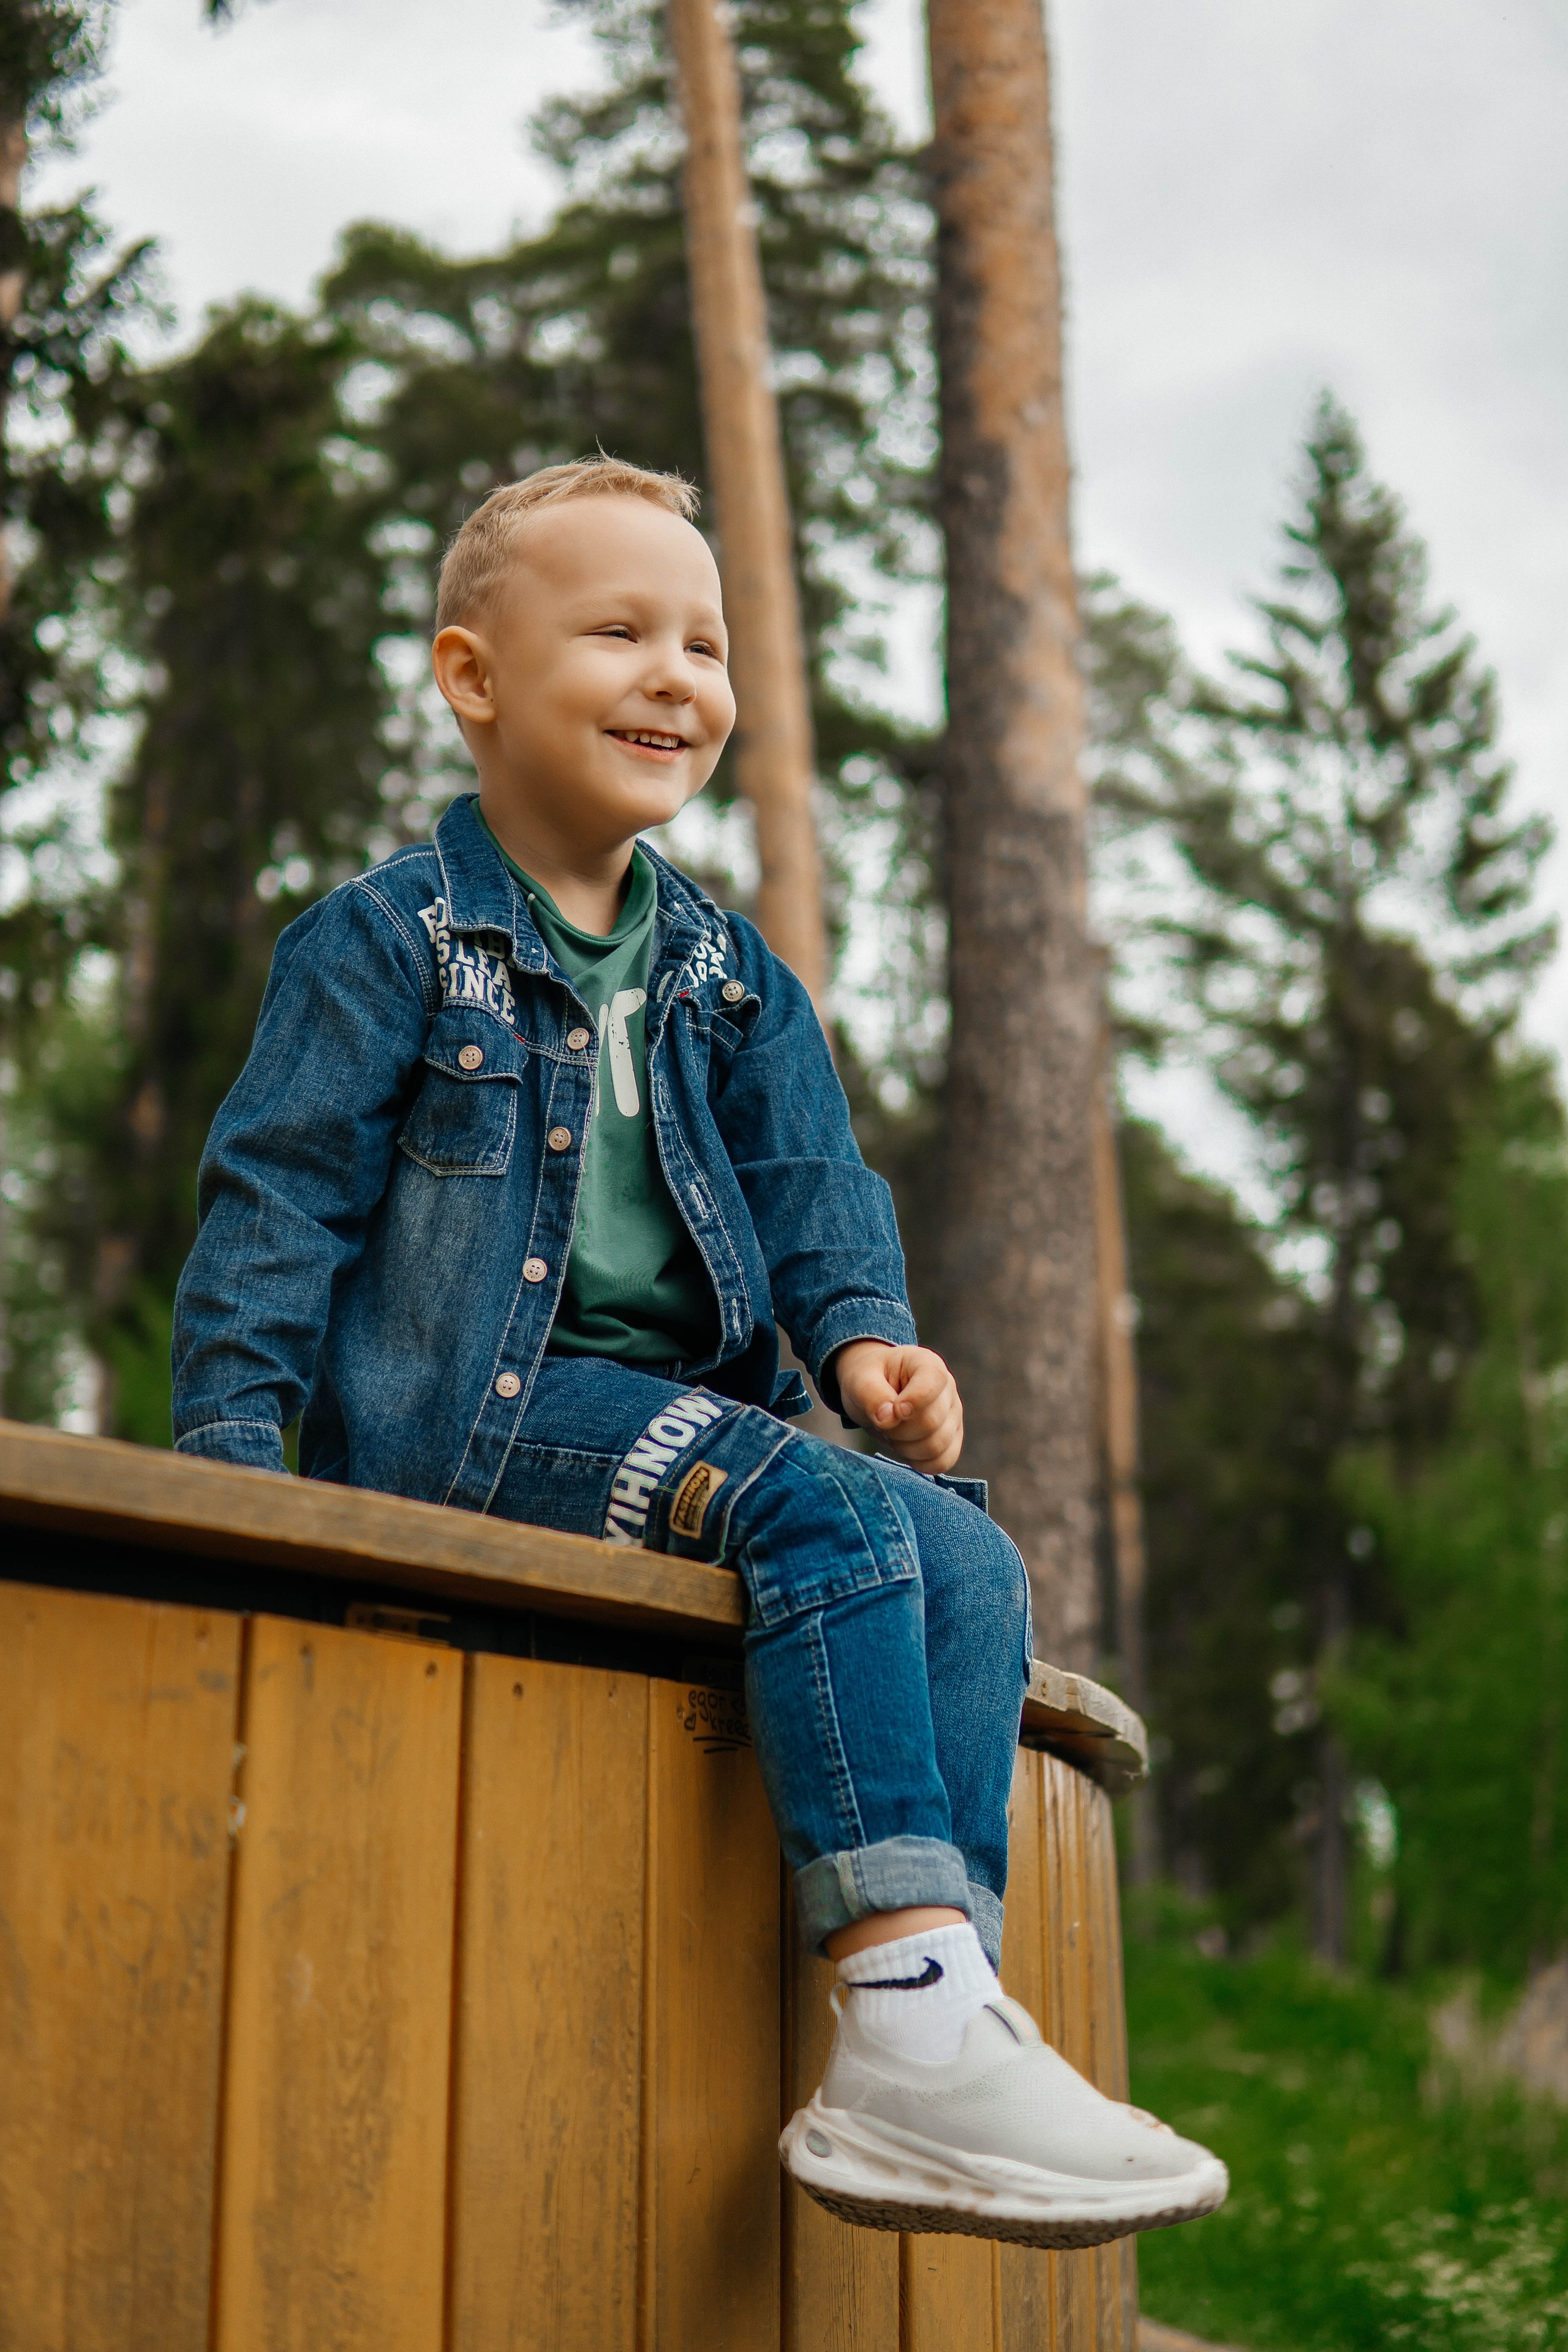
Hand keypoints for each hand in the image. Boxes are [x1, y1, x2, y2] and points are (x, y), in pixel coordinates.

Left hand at [832, 1341, 963, 1474]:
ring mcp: (953, 1414)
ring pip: (938, 1445)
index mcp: (927, 1364)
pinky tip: (905, 1451)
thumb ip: (872, 1395)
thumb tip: (887, 1419)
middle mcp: (947, 1388)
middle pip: (931, 1423)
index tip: (891, 1410)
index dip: (910, 1403)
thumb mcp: (860, 1380)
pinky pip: (944, 1460)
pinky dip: (921, 1463)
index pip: (931, 1386)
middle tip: (883, 1421)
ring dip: (906, 1448)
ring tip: (893, 1433)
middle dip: (898, 1430)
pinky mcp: (952, 1437)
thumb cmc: (870, 1379)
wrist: (875, 1389)